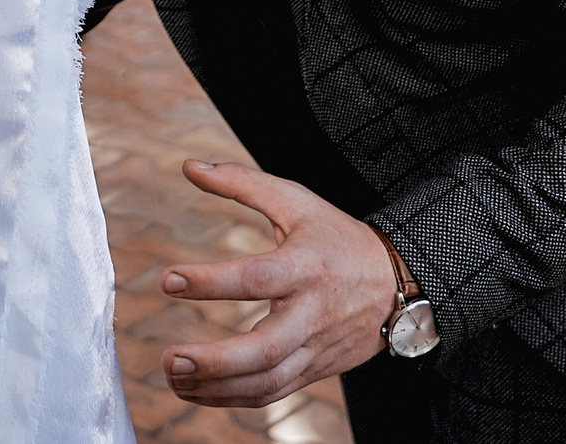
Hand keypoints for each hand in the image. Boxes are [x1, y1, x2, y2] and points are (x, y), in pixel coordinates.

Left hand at [158, 158, 398, 406]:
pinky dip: (231, 398)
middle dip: (215, 360)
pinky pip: (271, 394)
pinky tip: (195, 390)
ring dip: (215, 387)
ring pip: (266, 382)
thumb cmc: (337, 238)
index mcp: (305, 268)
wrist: (398, 283)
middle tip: (170, 358)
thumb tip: (189, 166)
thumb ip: (242, 182)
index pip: (256, 279)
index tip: (167, 279)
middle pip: (265, 350)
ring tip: (172, 376)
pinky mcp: (314, 370)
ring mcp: (314, 348)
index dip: (211, 281)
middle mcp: (311, 314)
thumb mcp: (296, 201)